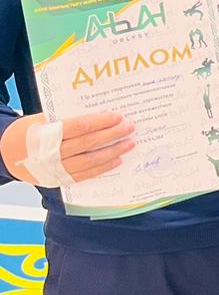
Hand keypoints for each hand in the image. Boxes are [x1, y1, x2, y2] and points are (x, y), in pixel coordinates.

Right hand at [0, 111, 133, 185]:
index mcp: (45, 135)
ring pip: (90, 161)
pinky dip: (102, 168)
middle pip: (88, 143)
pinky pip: (85, 175)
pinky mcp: (59, 180)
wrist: (6, 154)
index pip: (79, 127)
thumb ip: (65, 118)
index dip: (100, 121)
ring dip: (112, 152)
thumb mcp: (41, 120)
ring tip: (129, 144)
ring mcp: (56, 169)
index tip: (117, 116)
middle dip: (112, 134)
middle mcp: (51, 154)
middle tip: (129, 127)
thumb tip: (98, 114)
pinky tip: (116, 160)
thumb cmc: (26, 133)